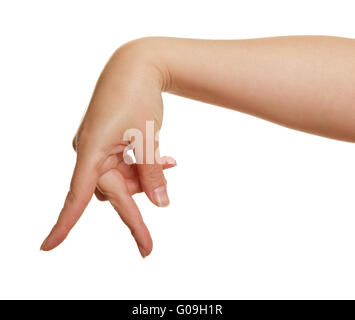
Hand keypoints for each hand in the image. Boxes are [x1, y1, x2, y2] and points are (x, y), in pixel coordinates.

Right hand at [41, 38, 170, 254]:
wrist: (137, 64)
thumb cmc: (139, 96)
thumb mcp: (149, 138)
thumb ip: (152, 174)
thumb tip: (161, 204)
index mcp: (92, 151)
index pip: (78, 196)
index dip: (63, 224)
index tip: (48, 247)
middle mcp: (89, 152)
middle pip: (111, 191)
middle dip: (137, 204)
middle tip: (148, 248)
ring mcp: (97, 146)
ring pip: (121, 177)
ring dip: (144, 177)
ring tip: (169, 163)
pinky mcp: (107, 141)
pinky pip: (123, 163)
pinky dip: (142, 165)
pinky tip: (166, 158)